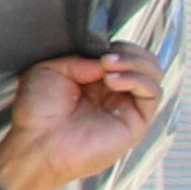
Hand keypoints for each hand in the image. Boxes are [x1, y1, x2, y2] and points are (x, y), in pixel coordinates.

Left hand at [0, 48, 167, 189]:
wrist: (37, 143)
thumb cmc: (37, 113)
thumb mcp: (51, 70)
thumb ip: (82, 60)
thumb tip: (107, 59)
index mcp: (93, 79)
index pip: (122, 54)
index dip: (117, 46)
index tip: (101, 46)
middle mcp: (114, 92)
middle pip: (144, 62)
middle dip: (130, 52)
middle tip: (108, 56)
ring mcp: (126, 107)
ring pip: (153, 75)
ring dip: (135, 63)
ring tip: (109, 66)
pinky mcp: (136, 122)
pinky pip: (152, 94)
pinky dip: (138, 80)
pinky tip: (114, 80)